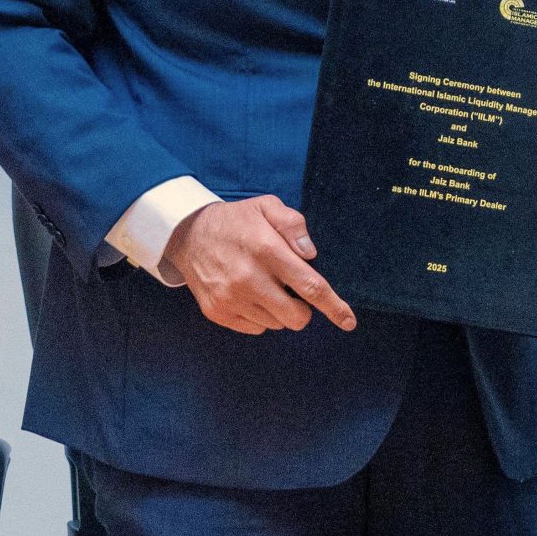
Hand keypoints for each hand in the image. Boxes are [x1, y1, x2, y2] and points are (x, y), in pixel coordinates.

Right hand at [163, 195, 356, 334]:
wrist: (187, 235)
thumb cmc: (236, 221)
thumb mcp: (267, 206)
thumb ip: (293, 225)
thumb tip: (311, 255)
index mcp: (265, 250)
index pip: (310, 286)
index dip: (333, 307)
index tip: (349, 320)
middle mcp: (248, 278)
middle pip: (296, 316)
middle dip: (305, 309)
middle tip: (294, 291)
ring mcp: (230, 299)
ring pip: (276, 324)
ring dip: (280, 311)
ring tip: (265, 285)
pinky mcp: (218, 312)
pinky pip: (256, 328)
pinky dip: (261, 316)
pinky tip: (250, 294)